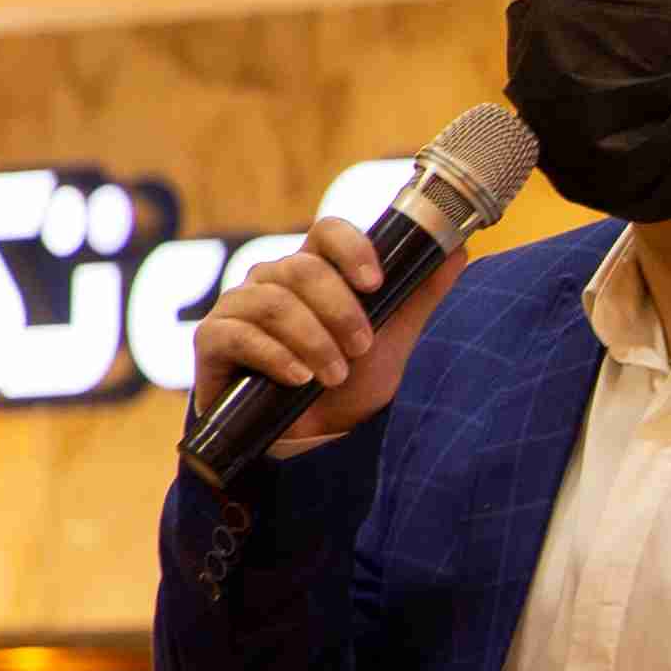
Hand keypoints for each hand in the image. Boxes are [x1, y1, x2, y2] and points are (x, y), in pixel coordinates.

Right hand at [191, 219, 463, 454]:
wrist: (310, 440)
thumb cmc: (347, 384)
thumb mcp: (392, 341)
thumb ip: (418, 295)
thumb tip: (458, 251)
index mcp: (315, 270)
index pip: (327, 231)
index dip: (351, 248)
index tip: (376, 283)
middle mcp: (272, 280)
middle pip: (301, 268)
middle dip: (339, 310)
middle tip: (361, 348)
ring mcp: (238, 307)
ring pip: (272, 302)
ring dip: (312, 340)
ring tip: (334, 375)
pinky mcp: (212, 341)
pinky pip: (236, 334)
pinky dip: (274, 356)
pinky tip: (299, 378)